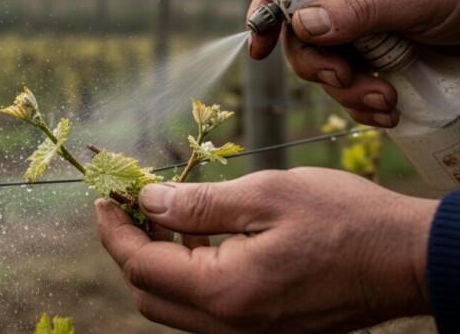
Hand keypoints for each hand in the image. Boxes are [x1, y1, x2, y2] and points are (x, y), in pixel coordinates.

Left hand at [95, 168, 436, 332]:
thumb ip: (198, 204)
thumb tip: (149, 200)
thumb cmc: (345, 220)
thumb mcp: (265, 195)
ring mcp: (248, 333)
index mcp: (224, 292)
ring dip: (157, 262)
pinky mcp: (265, 329)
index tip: (105, 197)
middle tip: (131, 204)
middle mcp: (230, 325)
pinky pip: (205, 310)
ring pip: (174, 306)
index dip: (114, 228)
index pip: (140, 265)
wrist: (409, 259)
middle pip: (149, 293)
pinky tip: (198, 239)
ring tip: (163, 215)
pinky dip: (188, 276)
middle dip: (128, 247)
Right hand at [246, 0, 459, 127]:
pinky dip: (362, 104)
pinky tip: (389, 110)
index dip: (266, 11)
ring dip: (347, 92)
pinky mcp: (374, 57)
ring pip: (323, 66)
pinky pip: (347, 87)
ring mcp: (360, 27)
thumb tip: (302, 25)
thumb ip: (361, 9)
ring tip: (385, 102)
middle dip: (318, 65)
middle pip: (300, 33)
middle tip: (345, 81)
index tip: (260, 48)